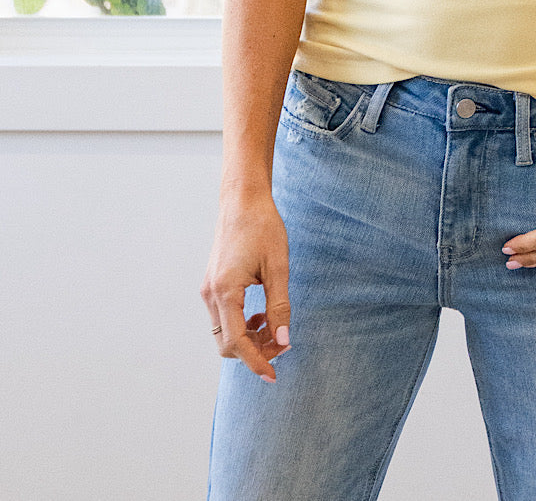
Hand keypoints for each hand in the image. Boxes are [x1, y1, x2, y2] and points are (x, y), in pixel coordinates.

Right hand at [201, 193, 291, 381]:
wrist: (243, 201)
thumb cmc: (263, 228)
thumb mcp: (278, 267)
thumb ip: (280, 306)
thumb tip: (284, 340)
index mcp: (225, 292)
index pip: (237, 343)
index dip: (256, 362)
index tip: (274, 377)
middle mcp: (210, 295)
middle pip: (227, 344)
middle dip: (254, 351)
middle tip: (283, 342)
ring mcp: (208, 290)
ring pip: (224, 332)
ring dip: (249, 338)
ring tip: (274, 324)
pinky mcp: (212, 285)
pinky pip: (223, 318)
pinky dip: (242, 324)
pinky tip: (262, 312)